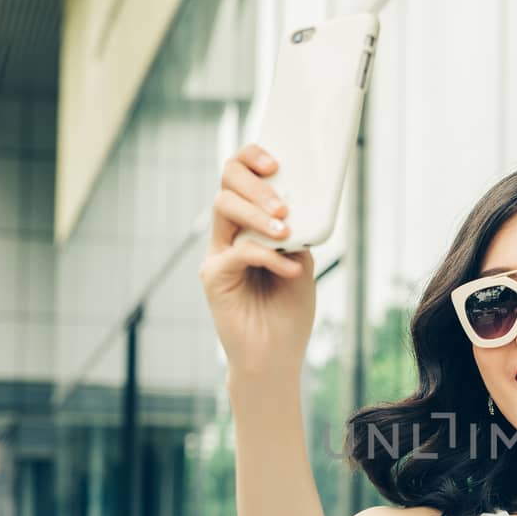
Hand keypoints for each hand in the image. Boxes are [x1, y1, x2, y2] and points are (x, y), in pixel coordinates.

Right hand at [199, 144, 316, 381]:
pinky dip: (266, 255)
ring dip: (257, 214)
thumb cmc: (288, 311)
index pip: (239, 178)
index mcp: (248, 225)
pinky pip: (237, 251)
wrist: (276, 356)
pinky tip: (289, 268)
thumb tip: (299, 205)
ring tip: (285, 231)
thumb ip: (297, 234)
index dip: (251, 159)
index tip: (276, 162)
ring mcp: (218, 254)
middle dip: (255, 183)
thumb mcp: (302, 263)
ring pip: (224, 209)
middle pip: (226, 184)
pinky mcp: (214, 278)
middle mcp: (228, 235)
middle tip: (283, 203)